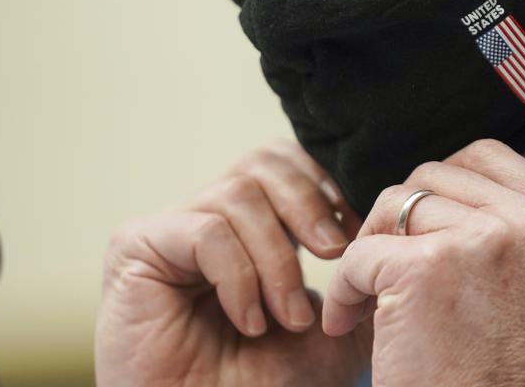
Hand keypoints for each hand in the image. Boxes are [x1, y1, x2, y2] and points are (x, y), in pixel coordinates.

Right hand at [95, 140, 371, 386]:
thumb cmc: (268, 386)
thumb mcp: (336, 330)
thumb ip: (359, 280)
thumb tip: (386, 237)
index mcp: (250, 227)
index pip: (286, 164)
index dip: (323, 188)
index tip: (354, 237)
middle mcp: (208, 218)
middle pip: (264, 161)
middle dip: (309, 206)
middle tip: (335, 254)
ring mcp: (171, 229)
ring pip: (241, 195)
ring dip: (277, 260)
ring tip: (287, 317)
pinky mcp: (137, 246)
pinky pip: (207, 231)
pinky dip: (240, 277)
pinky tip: (249, 322)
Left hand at [322, 139, 524, 386]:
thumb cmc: (506, 376)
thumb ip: (513, 226)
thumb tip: (448, 182)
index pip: (487, 157)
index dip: (444, 185)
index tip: (424, 225)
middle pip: (434, 176)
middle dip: (402, 221)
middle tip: (393, 268)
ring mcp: (484, 242)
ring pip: (394, 205)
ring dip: (372, 250)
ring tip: (373, 298)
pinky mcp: (428, 270)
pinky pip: (359, 253)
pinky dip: (344, 288)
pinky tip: (350, 321)